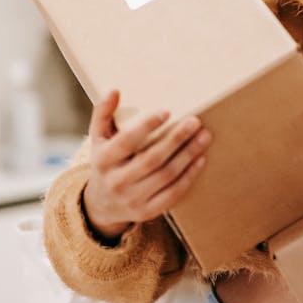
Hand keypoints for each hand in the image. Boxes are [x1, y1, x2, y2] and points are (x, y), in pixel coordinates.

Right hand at [82, 90, 211, 239]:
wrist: (102, 205)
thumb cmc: (105, 163)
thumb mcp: (98, 139)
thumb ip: (103, 113)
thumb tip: (114, 90)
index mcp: (102, 160)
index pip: (126, 141)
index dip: (146, 126)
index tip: (167, 111)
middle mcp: (116, 181)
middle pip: (152, 159)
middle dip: (176, 139)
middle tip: (195, 122)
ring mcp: (132, 199)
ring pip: (166, 175)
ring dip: (188, 155)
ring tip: (204, 137)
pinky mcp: (147, 211)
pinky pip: (173, 193)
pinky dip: (189, 176)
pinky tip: (200, 159)